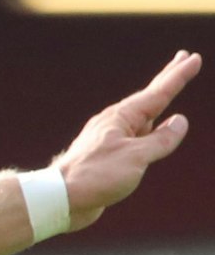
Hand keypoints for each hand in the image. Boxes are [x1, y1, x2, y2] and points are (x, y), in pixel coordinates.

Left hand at [56, 51, 197, 230]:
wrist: (61, 197)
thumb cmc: (96, 175)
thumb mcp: (136, 157)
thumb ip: (161, 140)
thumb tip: (179, 121)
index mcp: (121, 118)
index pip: (158, 93)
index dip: (178, 76)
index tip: (193, 58)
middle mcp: (116, 123)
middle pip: (149, 97)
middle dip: (168, 77)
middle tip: (184, 57)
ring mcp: (111, 137)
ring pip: (144, 115)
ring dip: (159, 100)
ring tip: (169, 87)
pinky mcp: (108, 153)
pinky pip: (137, 134)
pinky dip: (151, 125)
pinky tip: (152, 127)